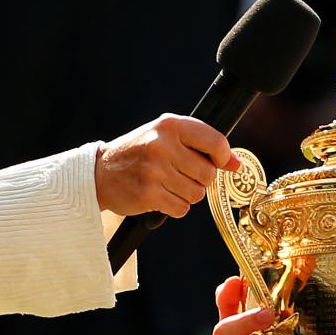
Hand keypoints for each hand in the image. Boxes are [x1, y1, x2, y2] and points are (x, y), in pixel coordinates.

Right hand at [94, 115, 233, 219]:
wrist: (100, 173)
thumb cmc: (137, 153)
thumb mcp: (165, 136)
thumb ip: (200, 145)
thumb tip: (235, 164)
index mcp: (169, 125)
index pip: (216, 142)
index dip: (222, 157)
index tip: (217, 162)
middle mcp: (162, 145)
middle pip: (208, 174)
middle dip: (200, 179)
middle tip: (180, 174)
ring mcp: (154, 171)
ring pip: (197, 194)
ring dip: (186, 194)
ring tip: (167, 184)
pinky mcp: (149, 194)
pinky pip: (182, 209)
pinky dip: (174, 206)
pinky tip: (160, 195)